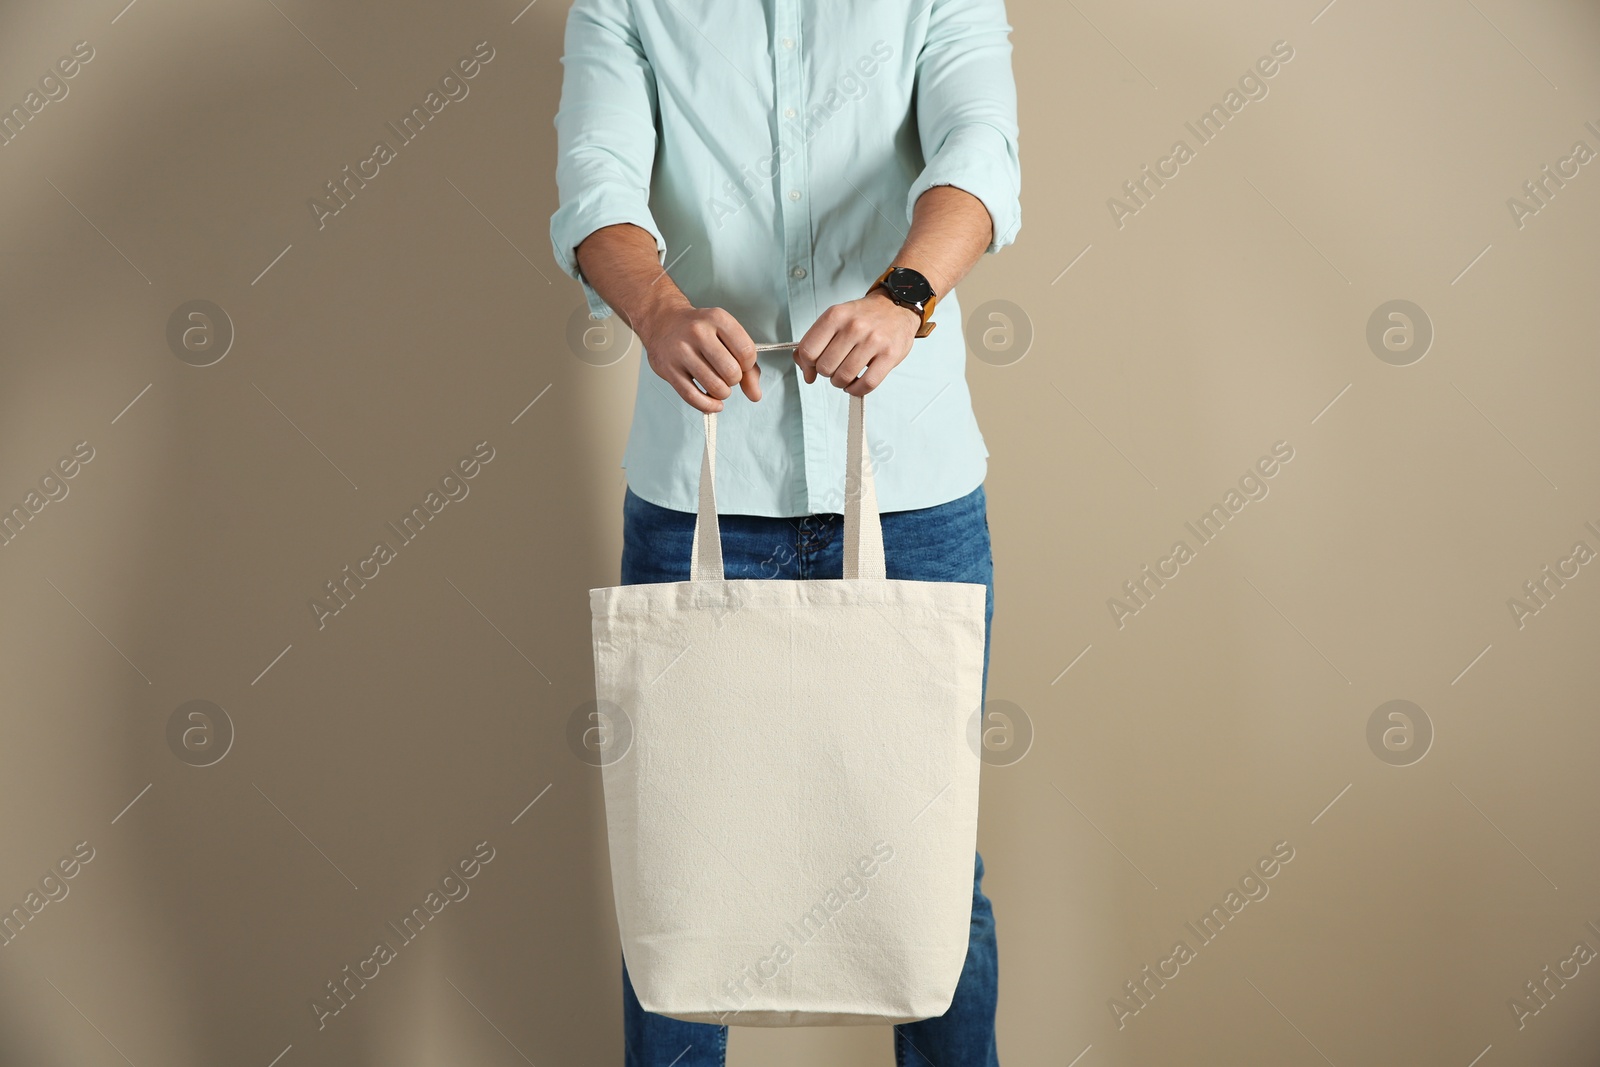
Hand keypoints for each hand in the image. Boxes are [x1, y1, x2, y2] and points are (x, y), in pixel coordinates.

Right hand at [634, 301, 759, 413]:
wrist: (663, 322)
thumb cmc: (700, 331)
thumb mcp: (726, 336)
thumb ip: (747, 365)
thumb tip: (755, 395)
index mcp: (717, 318)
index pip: (747, 352)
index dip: (748, 365)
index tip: (741, 364)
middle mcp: (698, 332)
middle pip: (732, 372)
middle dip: (734, 380)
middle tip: (726, 374)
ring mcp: (681, 351)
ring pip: (714, 387)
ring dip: (722, 393)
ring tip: (718, 385)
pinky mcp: (668, 369)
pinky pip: (693, 397)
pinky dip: (708, 405)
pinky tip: (713, 402)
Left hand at [794, 290, 920, 396]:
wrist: (896, 306)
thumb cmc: (862, 317)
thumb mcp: (834, 319)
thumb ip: (814, 343)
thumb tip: (807, 374)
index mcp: (836, 315)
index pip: (808, 351)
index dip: (808, 364)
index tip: (813, 366)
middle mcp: (854, 327)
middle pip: (825, 367)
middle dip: (826, 373)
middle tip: (834, 367)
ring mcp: (873, 341)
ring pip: (844, 377)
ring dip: (840, 382)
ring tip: (845, 375)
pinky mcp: (889, 355)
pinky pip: (867, 384)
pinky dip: (856, 390)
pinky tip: (855, 384)